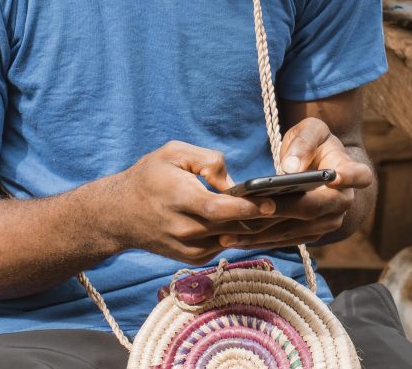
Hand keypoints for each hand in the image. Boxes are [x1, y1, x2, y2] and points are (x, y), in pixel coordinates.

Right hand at [102, 141, 277, 264]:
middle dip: (261, 218)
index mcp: (179, 200)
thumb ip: (207, 160)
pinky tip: (259, 222)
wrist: (119, 214)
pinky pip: (224, 245)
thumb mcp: (173, 152)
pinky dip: (241, 235)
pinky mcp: (193, 258)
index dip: (247, 209)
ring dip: (255, 229)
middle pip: (231, 228)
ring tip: (283, 213)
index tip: (271, 202)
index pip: (219, 210)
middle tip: (292, 205)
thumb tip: (233, 181)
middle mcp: (185, 230)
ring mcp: (189, 249)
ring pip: (232, 240)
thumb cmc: (149, 176)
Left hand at [218, 118, 373, 248]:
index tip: (334, 175)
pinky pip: (284, 240)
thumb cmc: (315, 142)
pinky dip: (260, 240)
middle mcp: (342, 202)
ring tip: (228, 233)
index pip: (358, 175)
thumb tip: (290, 168)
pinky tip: (234, 239)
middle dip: (279, 210)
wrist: (320, 163)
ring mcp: (327, 222)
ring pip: (295, 230)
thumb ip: (304, 143)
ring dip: (261, 233)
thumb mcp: (311, 130)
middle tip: (247, 209)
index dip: (348, 176)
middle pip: (312, 209)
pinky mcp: (310, 234)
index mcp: (350, 172)